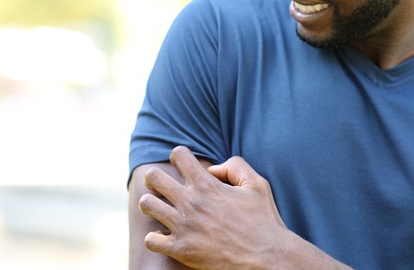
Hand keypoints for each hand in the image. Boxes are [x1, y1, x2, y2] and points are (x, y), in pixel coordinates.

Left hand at [138, 146, 287, 268]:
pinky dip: (156, 238)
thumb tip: (211, 169)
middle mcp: (192, 203)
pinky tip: (167, 236)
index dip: (179, 156)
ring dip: (152, 205)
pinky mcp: (181, 250)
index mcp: (208, 185)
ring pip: (147, 205)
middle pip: (154, 177)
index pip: (178, 154)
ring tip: (161, 209)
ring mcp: (184, 227)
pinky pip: (151, 240)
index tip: (183, 166)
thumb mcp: (257, 184)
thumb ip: (235, 166)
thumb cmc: (263, 221)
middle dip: (155, 178)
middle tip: (163, 186)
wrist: (267, 259)